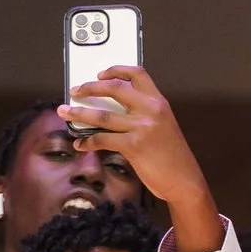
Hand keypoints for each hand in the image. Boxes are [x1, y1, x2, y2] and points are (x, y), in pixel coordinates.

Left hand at [58, 66, 221, 251]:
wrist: (185, 181)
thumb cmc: (173, 158)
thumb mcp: (163, 127)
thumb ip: (143, 115)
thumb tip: (111, 112)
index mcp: (159, 102)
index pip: (137, 74)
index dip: (116, 70)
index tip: (100, 74)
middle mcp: (151, 110)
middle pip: (114, 88)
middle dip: (89, 87)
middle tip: (75, 91)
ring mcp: (142, 127)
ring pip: (102, 115)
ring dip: (78, 114)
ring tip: (64, 112)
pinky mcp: (133, 146)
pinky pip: (102, 140)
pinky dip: (87, 142)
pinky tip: (80, 143)